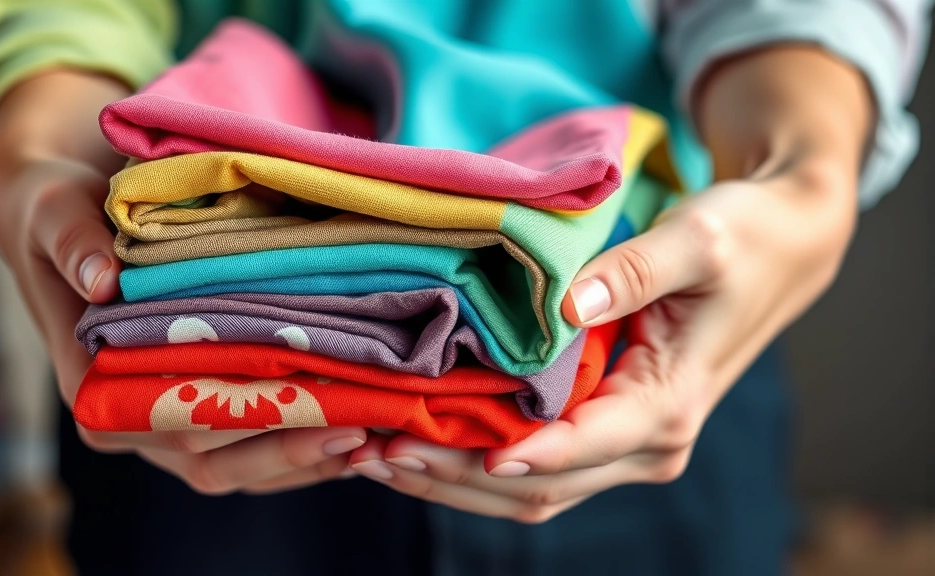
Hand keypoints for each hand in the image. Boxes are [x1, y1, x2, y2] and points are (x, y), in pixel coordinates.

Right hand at [0, 70, 365, 494]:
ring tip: (373, 438)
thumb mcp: (55, 212)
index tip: (313, 415)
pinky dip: (302, 445)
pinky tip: (356, 428)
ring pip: (242, 466)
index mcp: (91, 389)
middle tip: (362, 430)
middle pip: (216, 459)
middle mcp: (128, 421)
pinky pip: (252, 445)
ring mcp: (165, 422)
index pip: (173, 426)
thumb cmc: (60, 216)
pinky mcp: (198, 410)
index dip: (244, 430)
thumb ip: (73, 242)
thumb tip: (101, 279)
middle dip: (291, 450)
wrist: (67, 218)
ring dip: (305, 459)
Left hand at [345, 46, 870, 521]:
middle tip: (370, 452)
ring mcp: (624, 442)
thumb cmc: (746, 239)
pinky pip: (535, 461)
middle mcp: (647, 442)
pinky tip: (420, 435)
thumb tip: (565, 304)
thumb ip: (631, 273)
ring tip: (374, 455)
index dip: (505, 454)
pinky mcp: (605, 426)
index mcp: (668, 406)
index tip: (429, 445)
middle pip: (537, 486)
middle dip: (452, 475)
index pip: (577, 448)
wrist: (780, 244)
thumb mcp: (698, 242)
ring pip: (528, 489)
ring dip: (452, 478)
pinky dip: (474, 458)